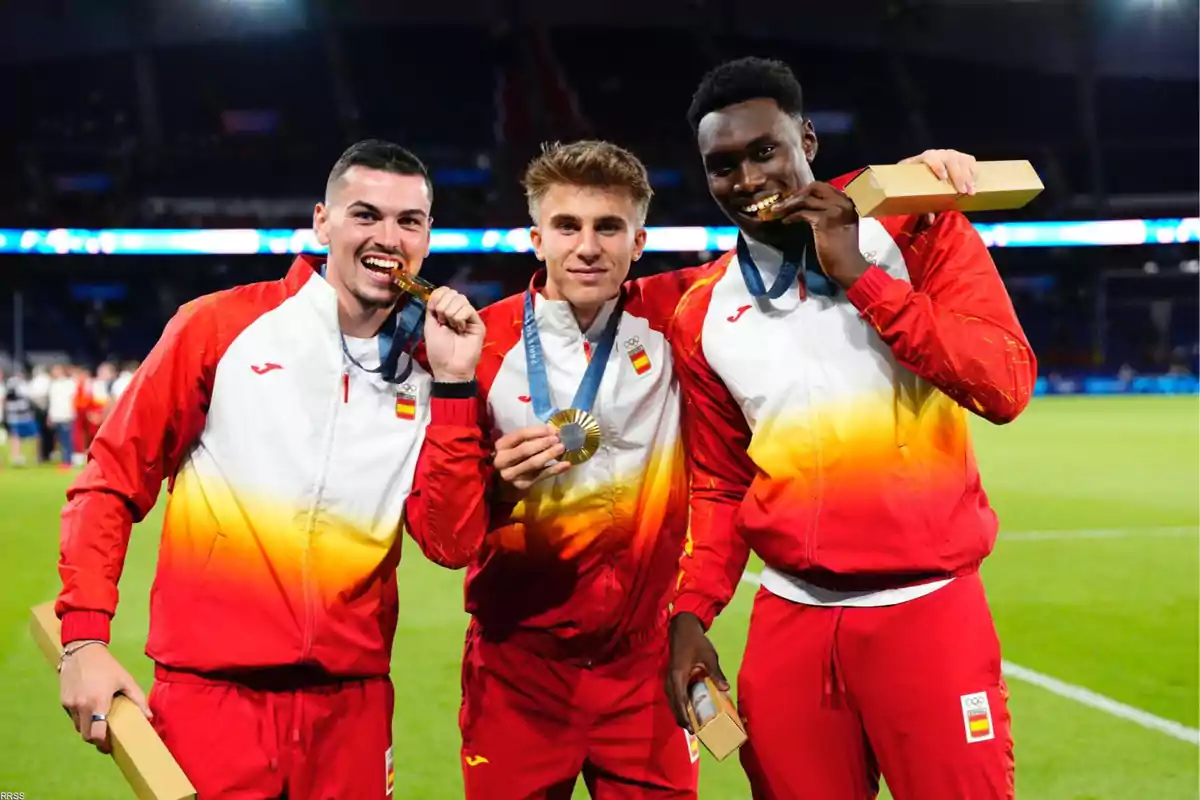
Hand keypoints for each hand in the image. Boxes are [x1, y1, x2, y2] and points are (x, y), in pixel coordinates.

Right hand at [59, 642, 151, 753]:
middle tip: (106, 738)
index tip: (110, 748)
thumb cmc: (107, 665)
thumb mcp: (126, 680)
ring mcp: (70, 704)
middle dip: (96, 740)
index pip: (96, 735)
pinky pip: (72, 717)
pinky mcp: (63, 701)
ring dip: (88, 729)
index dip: (103, 745)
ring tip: (100, 723)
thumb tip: (149, 717)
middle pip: (86, 735)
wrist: (82, 651)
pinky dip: (81, 718)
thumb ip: (138, 699)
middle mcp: (81, 706)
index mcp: (98, 702)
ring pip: (78, 727)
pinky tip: (91, 709)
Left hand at [424, 287, 484, 382]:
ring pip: (460, 299)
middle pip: (452, 293)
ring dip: (451, 314)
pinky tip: (460, 329)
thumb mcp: (429, 325)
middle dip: (443, 307)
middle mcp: (458, 311)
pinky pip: (467, 309)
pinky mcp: (478, 323)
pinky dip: (459, 318)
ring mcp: (469, 317)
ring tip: (452, 328)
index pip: (444, 291)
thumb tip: (439, 292)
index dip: (438, 297)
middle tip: (443, 323)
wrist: (449, 367)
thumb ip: (432, 307)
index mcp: (446, 310)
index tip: (435, 313)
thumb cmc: (439, 350)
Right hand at [493, 425, 570, 490]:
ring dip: (549, 455)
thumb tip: (552, 431)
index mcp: (501, 445)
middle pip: (525, 450)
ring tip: (562, 448)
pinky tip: (566, 464)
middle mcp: (503, 461)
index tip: (552, 429)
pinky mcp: (522, 485)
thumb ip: (530, 437)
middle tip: (557, 439)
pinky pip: (541, 476)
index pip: (519, 435)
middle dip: (543, 443)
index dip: (537, 431)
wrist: (504, 482)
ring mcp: (512, 474)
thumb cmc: (514, 456)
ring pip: (533, 463)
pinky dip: (555, 470)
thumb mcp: (516, 444)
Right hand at [665, 612, 728, 732]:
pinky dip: (679, 703)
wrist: (683, 627)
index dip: (685, 716)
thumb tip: (726, 688)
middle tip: (693, 731)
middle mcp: (671, 679)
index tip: (691, 729)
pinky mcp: (672, 676)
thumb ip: (716, 673)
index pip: (680, 701)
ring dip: (680, 711)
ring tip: (690, 723)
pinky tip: (687, 707)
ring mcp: (670, 678)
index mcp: (678, 676)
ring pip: (672, 700)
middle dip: (682, 718)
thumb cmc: (696, 641)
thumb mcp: (708, 656)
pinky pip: (674, 694)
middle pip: (674, 704)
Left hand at [764, 182, 866, 288]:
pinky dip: (791, 216)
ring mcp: (834, 209)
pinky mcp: (824, 220)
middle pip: (815, 187)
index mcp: (848, 201)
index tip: (794, 198)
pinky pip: (802, 213)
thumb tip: (805, 205)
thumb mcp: (838, 224)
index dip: (807, 191)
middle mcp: (843, 202)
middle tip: (784, 203)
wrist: (848, 266)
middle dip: (797, 193)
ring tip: (777, 211)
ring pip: (805, 199)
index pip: (824, 187)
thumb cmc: (842, 250)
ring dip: (788, 204)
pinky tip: (785, 221)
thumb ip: (827, 212)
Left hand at [900, 149, 978, 224]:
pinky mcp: (962, 157)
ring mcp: (952, 154)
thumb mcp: (916, 188)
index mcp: (926, 158)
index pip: (931, 158)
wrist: (925, 166)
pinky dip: (974, 172)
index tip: (943, 178)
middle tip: (962, 191)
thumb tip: (930, 219)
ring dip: (968, 177)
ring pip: (963, 161)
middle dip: (958, 176)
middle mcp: (940, 154)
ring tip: (971, 191)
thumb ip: (922, 202)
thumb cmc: (919, 178)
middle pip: (951, 160)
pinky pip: (971, 161)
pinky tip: (974, 183)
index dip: (937, 166)